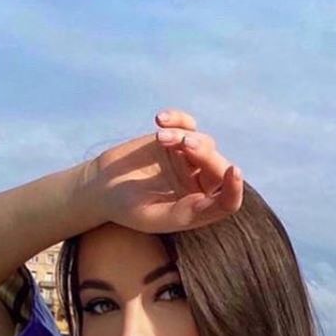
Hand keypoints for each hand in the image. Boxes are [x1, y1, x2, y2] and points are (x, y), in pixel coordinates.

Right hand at [82, 108, 243, 234]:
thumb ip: (181, 213)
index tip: (233, 170)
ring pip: (203, 143)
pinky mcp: (176, 140)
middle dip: (203, 152)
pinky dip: (178, 119)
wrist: (102, 186)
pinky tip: (159, 119)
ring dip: (183, 135)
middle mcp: (199, 186)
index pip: (227, 202)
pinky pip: (188, 124)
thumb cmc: (125, 207)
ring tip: (159, 137)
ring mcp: (189, 162)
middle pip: (217, 166)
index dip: (234, 188)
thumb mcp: (151, 216)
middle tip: (183, 143)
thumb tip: (209, 201)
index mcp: (198, 210)